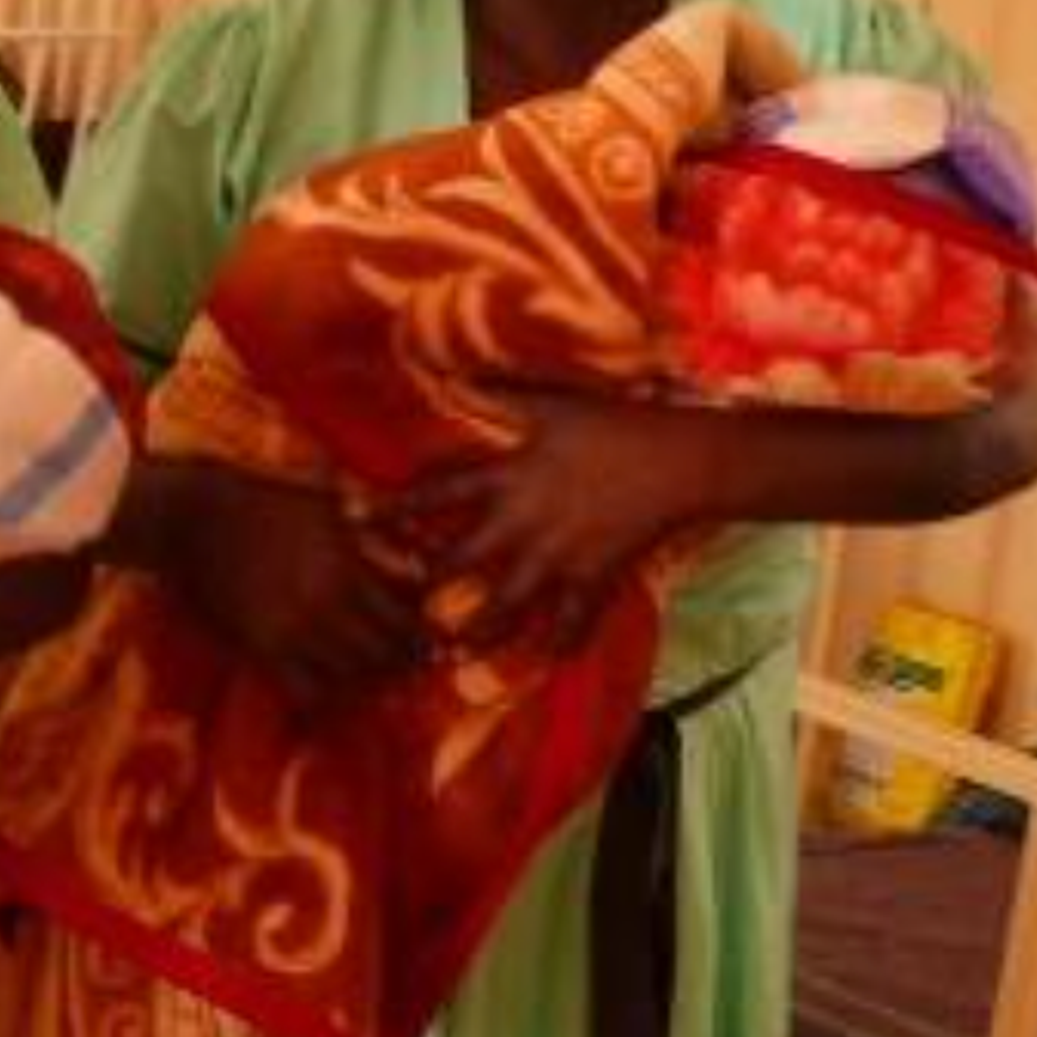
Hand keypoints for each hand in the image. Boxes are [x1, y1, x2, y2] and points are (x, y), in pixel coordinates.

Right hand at [147, 461, 421, 703]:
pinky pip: (307, 691)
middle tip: (406, 663)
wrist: (193, 516)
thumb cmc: (262, 500)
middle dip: (402, 663)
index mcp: (347, 570)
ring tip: (372, 674)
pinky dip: (326, 694)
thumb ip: (375, 528)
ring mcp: (291, 631)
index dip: (422, 637)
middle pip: (385, 657)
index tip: (427, 640)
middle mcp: (325, 607)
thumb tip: (420, 545)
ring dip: (367, 680)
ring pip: (351, 679)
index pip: (407, 622)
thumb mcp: (329, 505)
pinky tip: (328, 681)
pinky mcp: (260, 648)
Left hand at [374, 388, 710, 651]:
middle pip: (463, 563)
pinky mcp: (597, 578)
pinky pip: (573, 621)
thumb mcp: (553, 405)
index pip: (436, 493)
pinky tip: (545, 663)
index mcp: (509, 477)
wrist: (683, 460)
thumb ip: (499, 396)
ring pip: (508, 605)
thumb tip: (452, 373)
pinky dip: (560, 644)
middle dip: (428, 587)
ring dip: (478, 632)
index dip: (392, 507)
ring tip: (451, 653)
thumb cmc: (616, 424)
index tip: (353, 521)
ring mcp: (561, 556)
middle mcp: (526, 522)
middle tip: (396, 609)